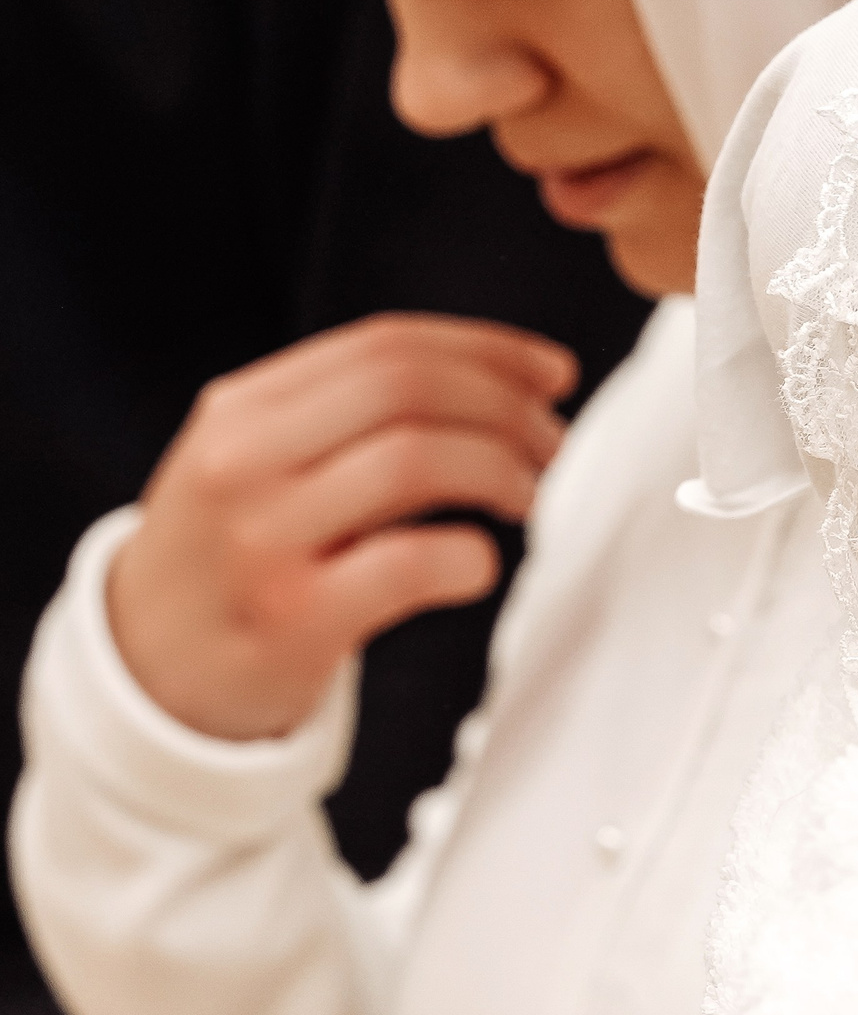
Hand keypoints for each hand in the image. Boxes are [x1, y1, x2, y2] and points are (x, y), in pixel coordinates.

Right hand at [107, 314, 577, 740]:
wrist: (148, 670)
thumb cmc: (233, 559)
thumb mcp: (261, 462)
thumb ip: (357, 418)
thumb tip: (511, 388)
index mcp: (243, 408)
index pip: (385, 344)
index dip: (488, 351)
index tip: (550, 375)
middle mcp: (244, 461)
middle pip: (406, 387)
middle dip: (506, 408)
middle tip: (552, 445)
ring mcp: (263, 539)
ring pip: (413, 459)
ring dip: (502, 471)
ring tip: (531, 497)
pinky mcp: (294, 618)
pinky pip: (411, 562)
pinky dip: (471, 556)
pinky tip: (479, 565)